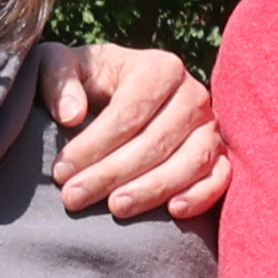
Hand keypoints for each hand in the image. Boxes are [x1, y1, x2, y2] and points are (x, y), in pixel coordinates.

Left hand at [37, 36, 228, 223]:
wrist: (117, 95)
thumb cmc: (88, 82)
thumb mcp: (62, 66)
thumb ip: (58, 79)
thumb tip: (71, 114)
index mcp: (159, 68)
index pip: (129, 113)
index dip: (93, 145)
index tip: (61, 171)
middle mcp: (192, 94)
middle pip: (156, 141)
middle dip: (111, 173)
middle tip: (73, 198)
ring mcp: (210, 126)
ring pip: (190, 162)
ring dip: (152, 189)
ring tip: (116, 208)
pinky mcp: (220, 155)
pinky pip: (219, 178)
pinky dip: (201, 195)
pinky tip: (173, 211)